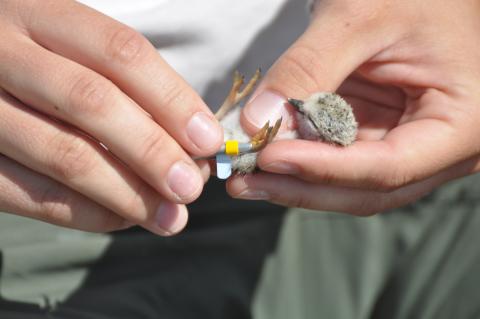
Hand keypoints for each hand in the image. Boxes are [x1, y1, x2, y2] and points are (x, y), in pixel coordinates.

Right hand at [0, 0, 222, 233]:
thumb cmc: (39, 66)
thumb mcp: (73, 53)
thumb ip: (127, 89)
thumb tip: (192, 146)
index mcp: (41, 15)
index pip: (120, 51)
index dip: (172, 99)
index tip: (208, 140)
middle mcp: (3, 52)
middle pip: (91, 102)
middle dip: (152, 151)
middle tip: (191, 186)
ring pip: (63, 154)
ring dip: (128, 194)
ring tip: (171, 216)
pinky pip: (33, 195)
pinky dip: (89, 213)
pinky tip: (126, 219)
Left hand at [228, 0, 479, 213]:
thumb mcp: (361, 16)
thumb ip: (309, 66)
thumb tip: (257, 121)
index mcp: (461, 124)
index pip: (387, 167)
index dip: (323, 169)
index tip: (268, 158)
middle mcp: (439, 150)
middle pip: (364, 189)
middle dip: (299, 186)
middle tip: (241, 180)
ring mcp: (408, 148)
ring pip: (346, 184)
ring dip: (292, 181)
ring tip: (242, 175)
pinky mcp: (379, 139)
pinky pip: (336, 161)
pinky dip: (299, 159)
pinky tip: (263, 154)